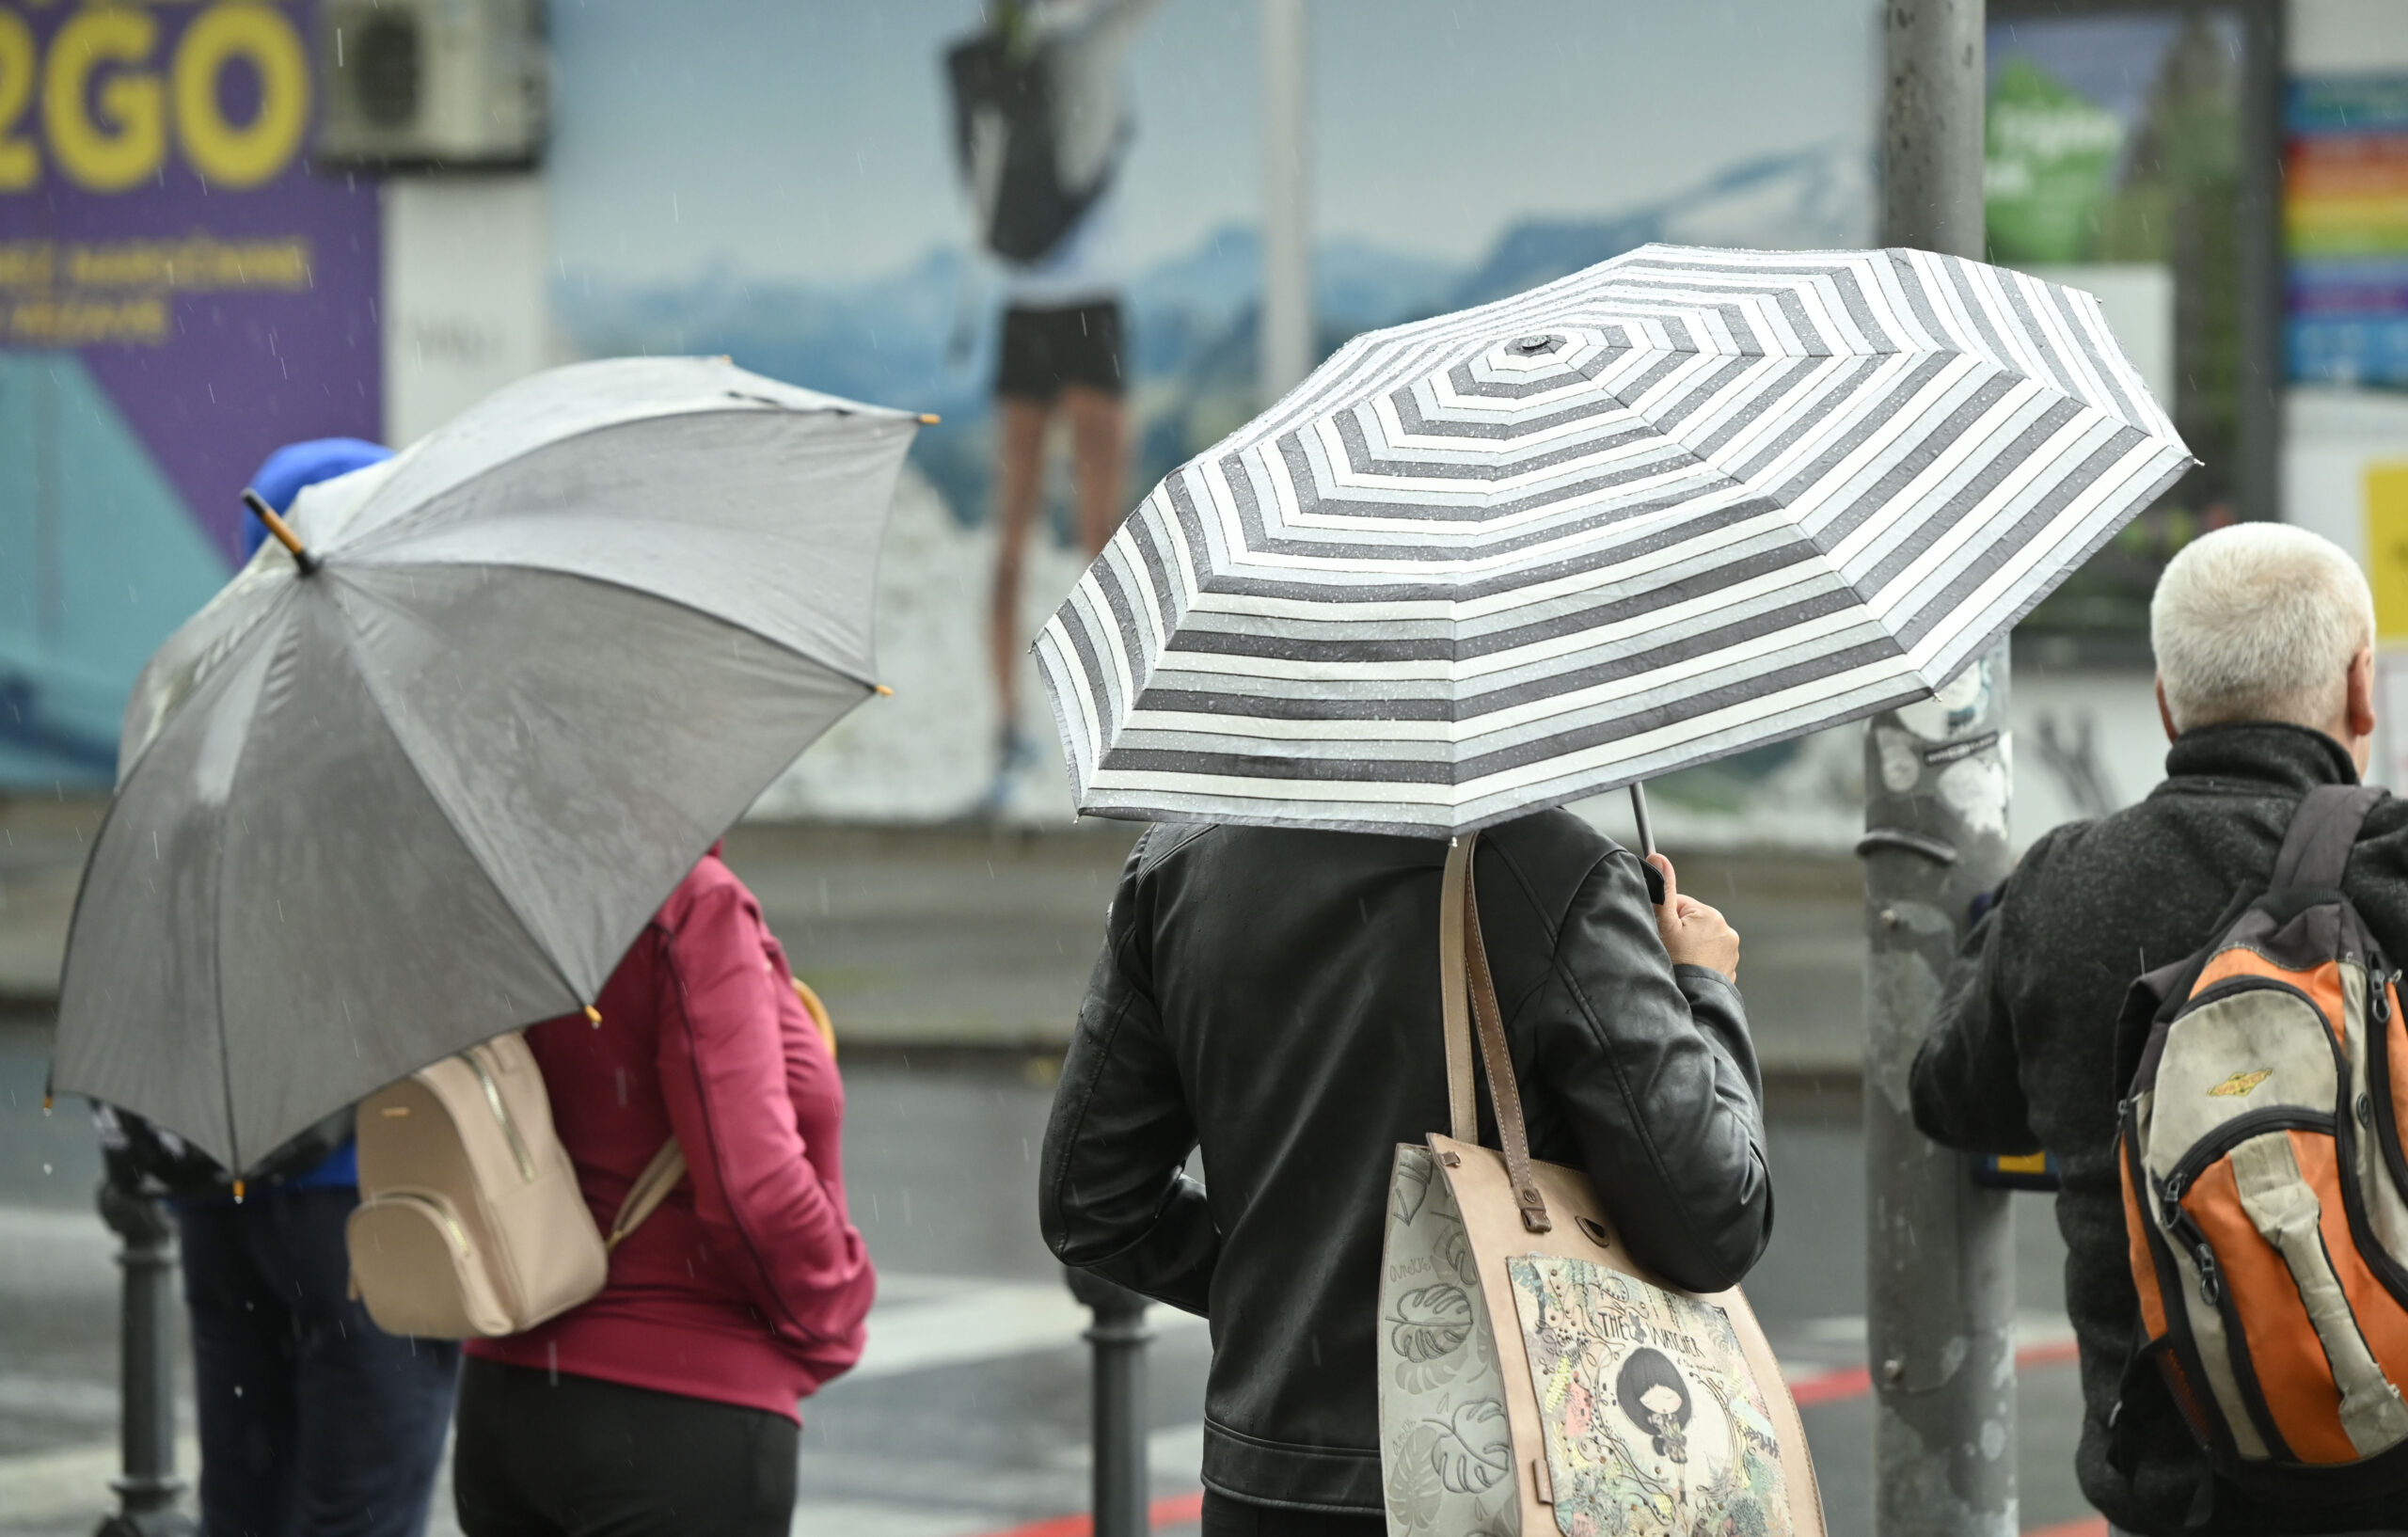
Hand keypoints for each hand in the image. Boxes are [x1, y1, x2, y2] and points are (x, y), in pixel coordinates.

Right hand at [1647, 853, 1738, 980]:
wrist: (1694, 1001)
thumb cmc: (1677, 963)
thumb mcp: (1664, 924)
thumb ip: (1664, 889)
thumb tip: (1658, 857)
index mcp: (1711, 915)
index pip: (1679, 905)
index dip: (1666, 919)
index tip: (1663, 936)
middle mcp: (1727, 930)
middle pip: (1691, 923)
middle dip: (1679, 934)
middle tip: (1671, 952)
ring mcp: (1731, 951)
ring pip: (1700, 940)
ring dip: (1690, 949)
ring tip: (1681, 963)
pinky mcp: (1731, 969)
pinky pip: (1710, 958)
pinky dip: (1700, 962)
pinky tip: (1691, 971)